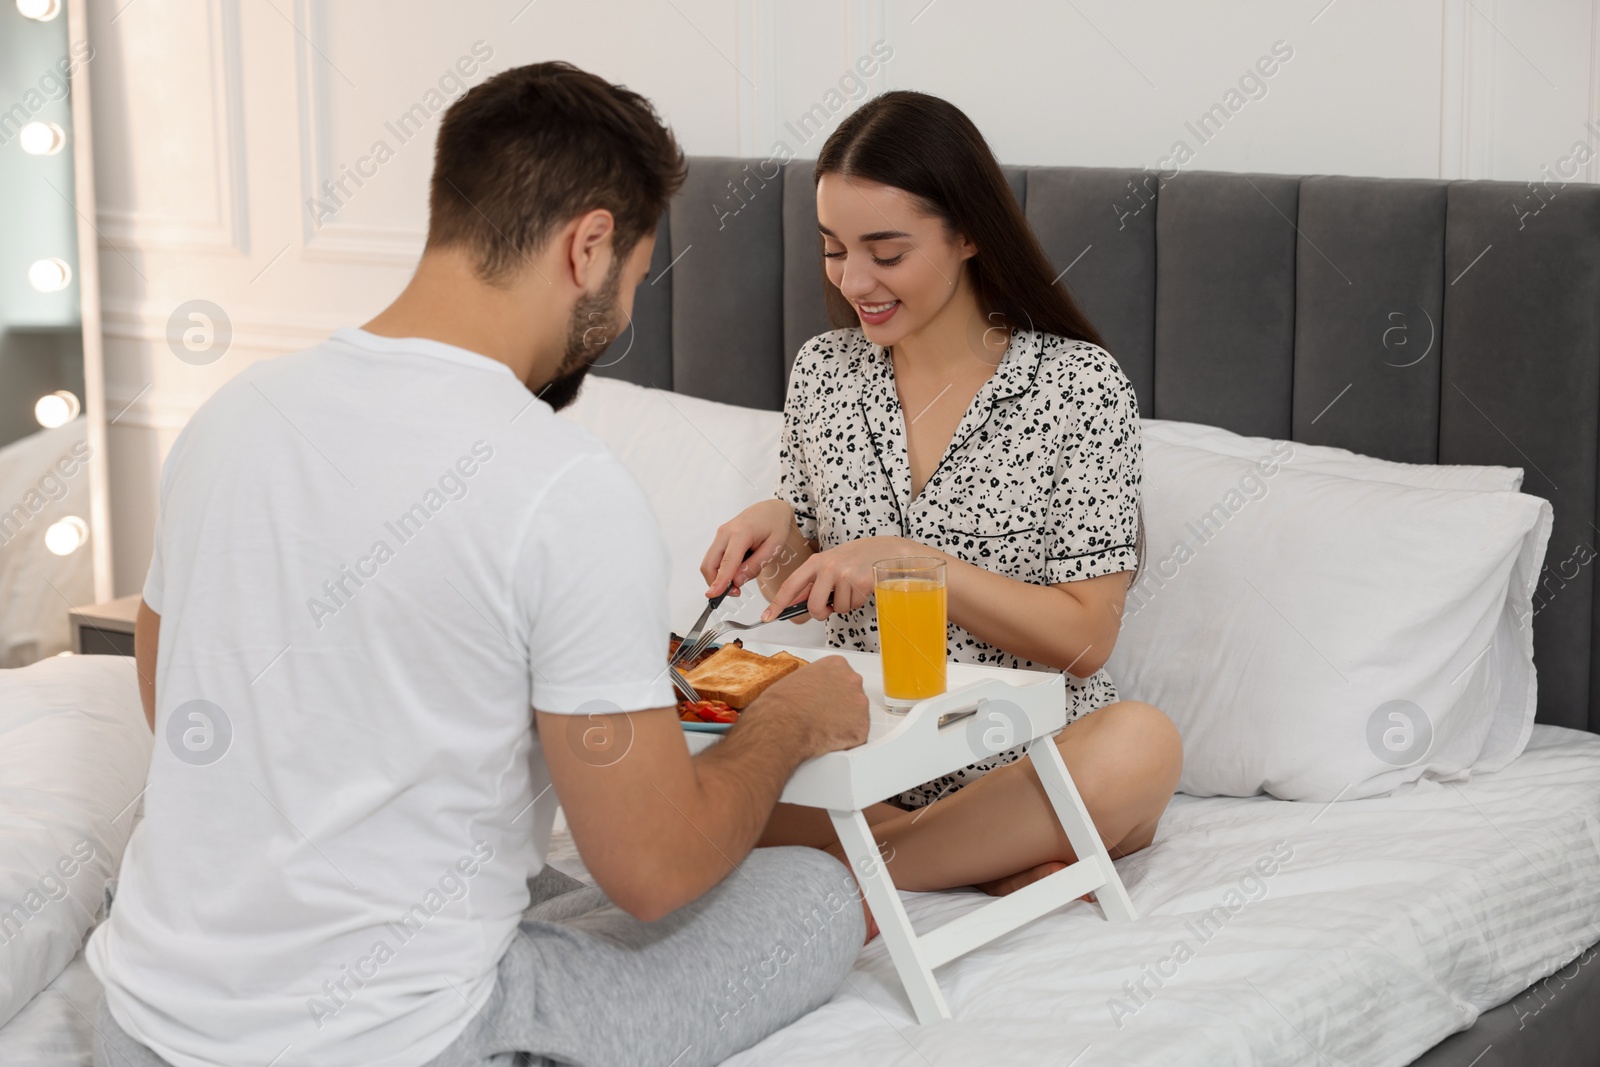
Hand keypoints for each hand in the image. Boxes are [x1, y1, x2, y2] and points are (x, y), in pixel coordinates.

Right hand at [700, 499, 797, 598]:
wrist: (772, 509)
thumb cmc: (776, 525)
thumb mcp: (774, 548)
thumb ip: (755, 565)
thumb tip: (736, 581)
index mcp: (741, 533)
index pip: (727, 562)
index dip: (720, 581)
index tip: (714, 595)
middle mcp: (725, 532)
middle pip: (709, 564)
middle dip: (716, 583)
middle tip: (736, 592)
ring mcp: (721, 534)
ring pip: (710, 563)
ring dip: (720, 576)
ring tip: (742, 578)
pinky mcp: (720, 538)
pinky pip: (716, 558)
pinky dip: (723, 568)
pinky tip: (740, 567)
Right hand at [747, 655, 868, 757]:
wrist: (783, 724)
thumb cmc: (783, 703)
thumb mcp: (797, 679)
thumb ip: (814, 682)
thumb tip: (812, 693)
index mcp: (837, 665)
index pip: (843, 676)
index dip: (832, 691)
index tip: (824, 699)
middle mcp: (853, 680)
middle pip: (853, 694)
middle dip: (842, 706)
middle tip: (824, 715)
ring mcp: (860, 704)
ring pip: (857, 716)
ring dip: (844, 723)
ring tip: (823, 728)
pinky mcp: (862, 728)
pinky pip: (857, 736)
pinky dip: (845, 740)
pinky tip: (828, 738)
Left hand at [763, 537, 931, 621]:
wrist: (885, 549)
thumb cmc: (856, 558)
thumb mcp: (831, 564)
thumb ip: (815, 582)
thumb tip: (797, 603)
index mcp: (815, 561)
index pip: (791, 585)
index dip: (778, 603)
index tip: (767, 616)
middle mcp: (827, 567)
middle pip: (813, 606)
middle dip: (821, 612)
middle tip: (830, 606)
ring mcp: (843, 574)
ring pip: (836, 609)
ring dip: (844, 605)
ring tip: (851, 588)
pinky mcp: (859, 582)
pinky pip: (852, 606)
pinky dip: (857, 602)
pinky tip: (862, 587)